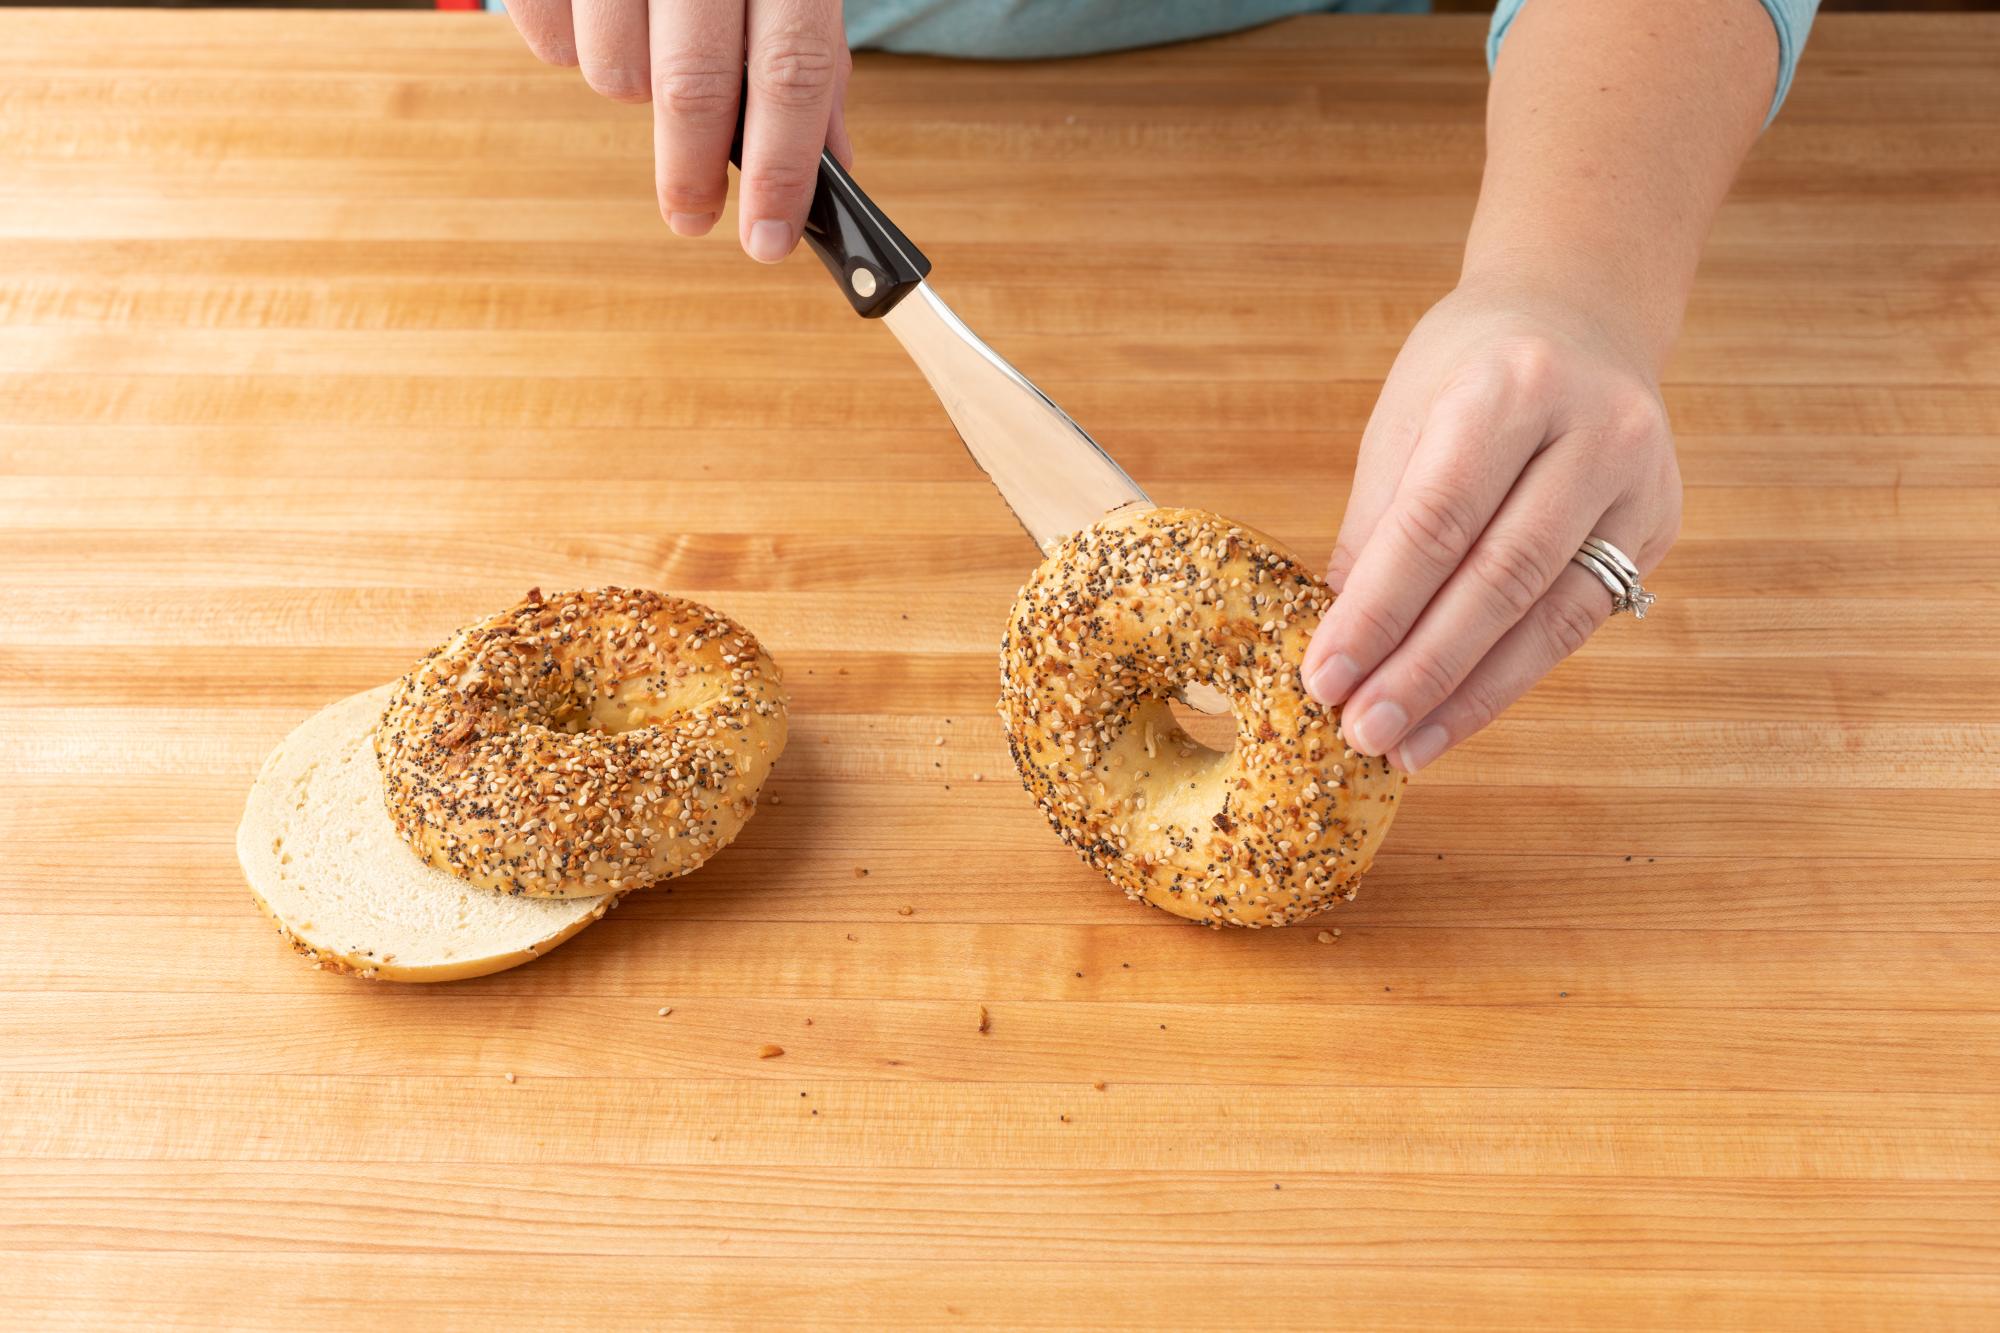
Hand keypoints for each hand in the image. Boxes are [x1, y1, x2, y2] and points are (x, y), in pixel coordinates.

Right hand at [505, 0, 851, 261]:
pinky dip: (575, 47)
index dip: (783, 169)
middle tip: (693, 215)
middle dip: (692, 171)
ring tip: (650, 47)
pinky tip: (601, 10)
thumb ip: (809, 53)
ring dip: (634, 88)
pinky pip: (549, 40)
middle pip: (695, 83)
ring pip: (615, 72)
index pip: (793, 71)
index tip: (770, 240)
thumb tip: (833, 163)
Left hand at [1300, 274, 1682, 772]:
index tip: (1323, 677)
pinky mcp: (1657, 528)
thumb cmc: (1469, 369)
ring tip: (1404, 748)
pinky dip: (1510, 676)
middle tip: (1360, 732)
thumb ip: (1376, 527)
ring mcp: (1641, 482)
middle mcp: (1593, 431)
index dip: (1377, 609)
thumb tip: (1337, 642)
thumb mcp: (1407, 420)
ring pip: (1549, 614)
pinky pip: (1577, 621)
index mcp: (1512, 385)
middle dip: (1422, 667)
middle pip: (1499, 576)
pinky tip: (1456, 716)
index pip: (1436, 519)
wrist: (1581, 315)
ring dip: (1470, 695)